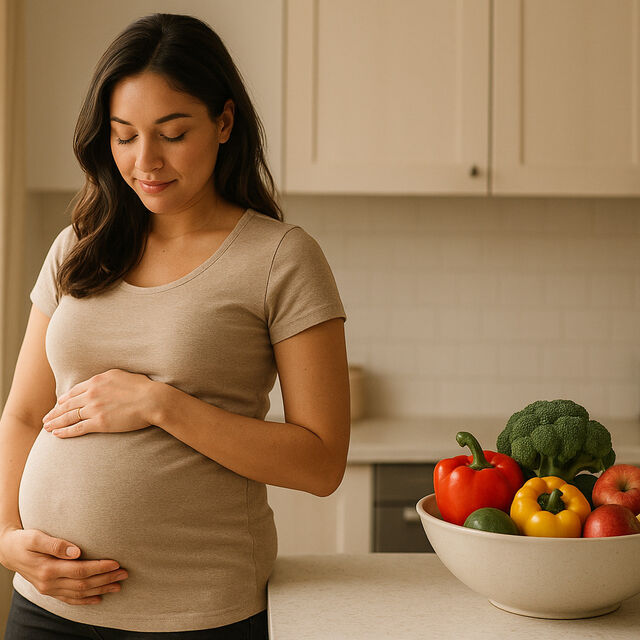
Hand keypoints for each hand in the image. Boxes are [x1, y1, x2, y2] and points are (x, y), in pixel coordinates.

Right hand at [0, 527, 127, 604]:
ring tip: (118, 585)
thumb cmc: (24, 540)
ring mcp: (49, 589)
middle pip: (83, 584)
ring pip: (79, 593)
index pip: (80, 571)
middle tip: (125, 573)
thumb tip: (77, 551)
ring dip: (100, 589)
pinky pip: (69, 599)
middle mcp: (49, 583)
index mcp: (48, 569)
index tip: (116, 562)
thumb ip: (56, 544)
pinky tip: (99, 598)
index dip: (100, 567)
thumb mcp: (36, 537)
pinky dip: (85, 600)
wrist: (8, 551)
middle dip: (105, 579)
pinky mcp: (49, 590)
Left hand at [42, 369, 156, 438]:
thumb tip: (100, 383)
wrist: (152, 400)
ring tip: (47, 427)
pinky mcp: (99, 422)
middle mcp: (92, 393)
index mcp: (97, 381)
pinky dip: (65, 432)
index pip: (74, 391)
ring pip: (68, 416)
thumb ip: (107, 380)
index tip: (58, 404)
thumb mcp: (122, 376)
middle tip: (46, 418)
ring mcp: (94, 408)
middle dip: (55, 412)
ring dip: (55, 422)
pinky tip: (56, 435)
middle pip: (67, 404)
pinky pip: (77, 428)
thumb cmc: (143, 388)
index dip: (64, 399)